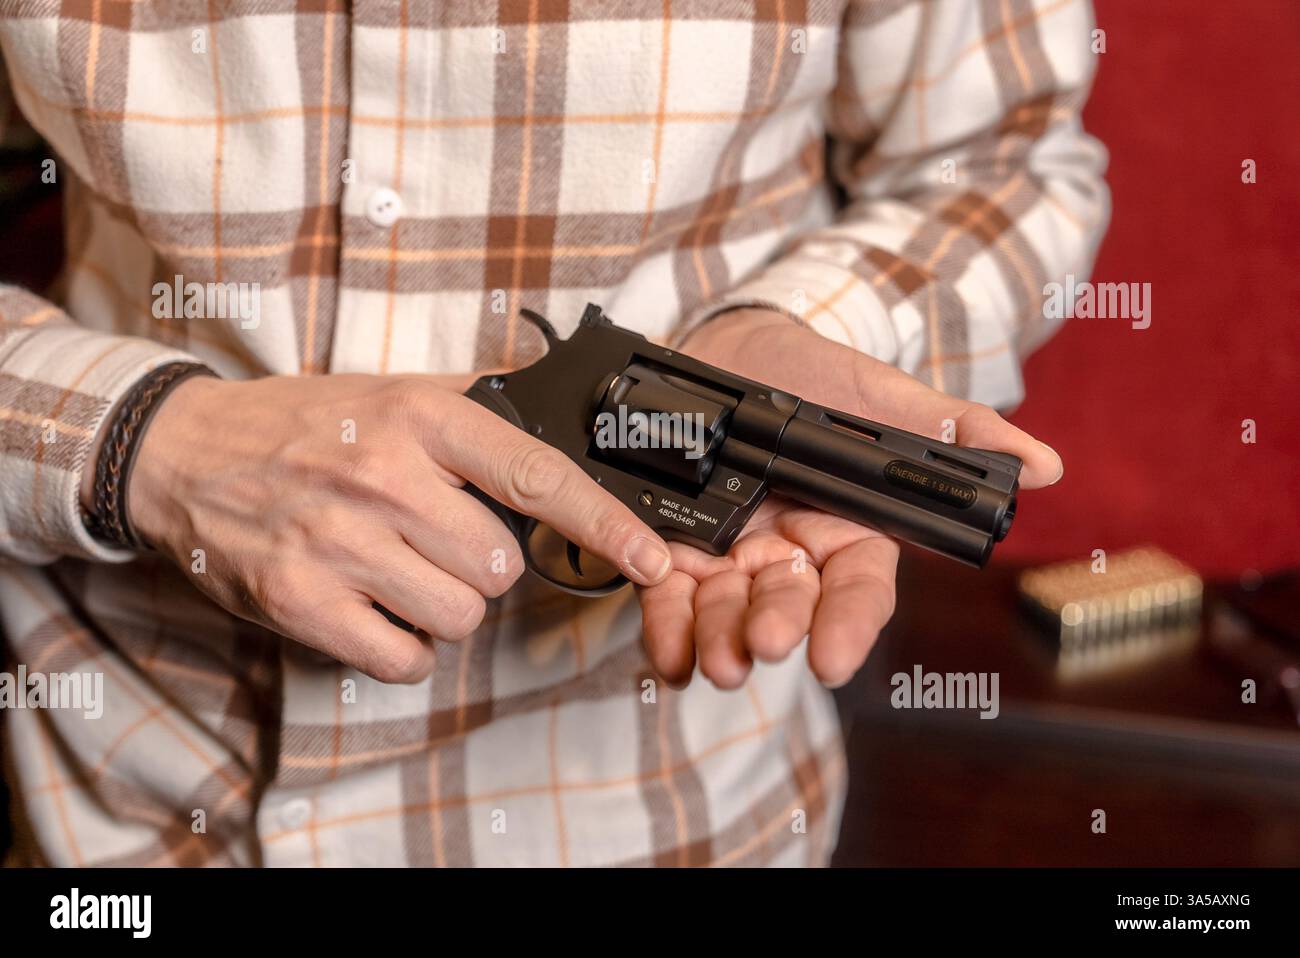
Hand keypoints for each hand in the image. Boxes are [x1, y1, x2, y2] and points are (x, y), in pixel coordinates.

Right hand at [103, 372, 673, 682]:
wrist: (184, 452)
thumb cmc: (303, 424)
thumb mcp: (395, 390)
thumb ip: (478, 408)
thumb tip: (564, 411)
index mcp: (422, 418)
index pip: (539, 477)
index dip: (607, 524)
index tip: (652, 560)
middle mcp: (385, 476)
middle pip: (500, 567)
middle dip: (480, 564)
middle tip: (433, 538)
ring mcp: (340, 541)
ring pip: (458, 616)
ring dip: (440, 605)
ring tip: (396, 568)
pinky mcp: (301, 600)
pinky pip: (403, 656)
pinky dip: (401, 646)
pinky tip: (373, 606)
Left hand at [638, 309, 1062, 689]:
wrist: (729, 345)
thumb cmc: (815, 374)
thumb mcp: (884, 398)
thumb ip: (951, 431)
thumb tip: (1046, 466)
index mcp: (848, 529)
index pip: (857, 592)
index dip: (848, 627)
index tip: (830, 659)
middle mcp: (792, 554)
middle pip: (788, 607)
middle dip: (776, 630)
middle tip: (764, 645)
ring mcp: (732, 555)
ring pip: (728, 610)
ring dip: (719, 639)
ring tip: (715, 660)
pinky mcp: (677, 544)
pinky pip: (671, 595)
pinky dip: (667, 626)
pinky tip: (666, 655)